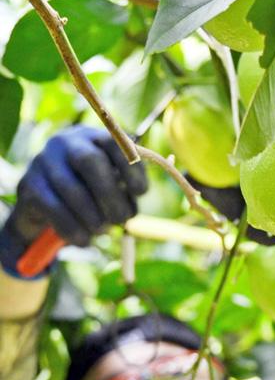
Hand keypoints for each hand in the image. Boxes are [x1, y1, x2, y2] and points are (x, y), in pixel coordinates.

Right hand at [0, 126, 147, 276]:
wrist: (42, 208)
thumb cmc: (87, 195)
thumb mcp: (109, 186)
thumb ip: (124, 189)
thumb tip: (131, 210)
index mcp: (93, 138)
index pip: (115, 143)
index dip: (131, 168)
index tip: (141, 193)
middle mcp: (66, 142)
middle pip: (90, 161)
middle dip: (110, 194)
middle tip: (121, 220)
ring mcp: (43, 161)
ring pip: (71, 187)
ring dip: (92, 216)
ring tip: (102, 231)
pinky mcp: (28, 184)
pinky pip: (54, 208)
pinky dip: (73, 228)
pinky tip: (84, 240)